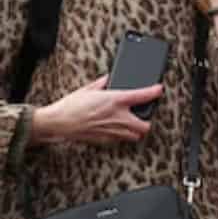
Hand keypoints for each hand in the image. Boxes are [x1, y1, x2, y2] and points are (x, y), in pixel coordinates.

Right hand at [29, 76, 160, 146]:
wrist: (57, 123)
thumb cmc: (70, 106)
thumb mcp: (88, 89)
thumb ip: (102, 83)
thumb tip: (110, 78)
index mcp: (114, 100)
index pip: (142, 95)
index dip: (154, 91)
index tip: (159, 89)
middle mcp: (117, 117)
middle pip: (145, 125)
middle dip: (147, 121)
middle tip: (143, 115)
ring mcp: (112, 130)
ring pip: (135, 135)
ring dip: (136, 130)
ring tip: (131, 124)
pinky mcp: (105, 140)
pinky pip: (121, 140)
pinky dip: (122, 136)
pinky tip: (116, 130)